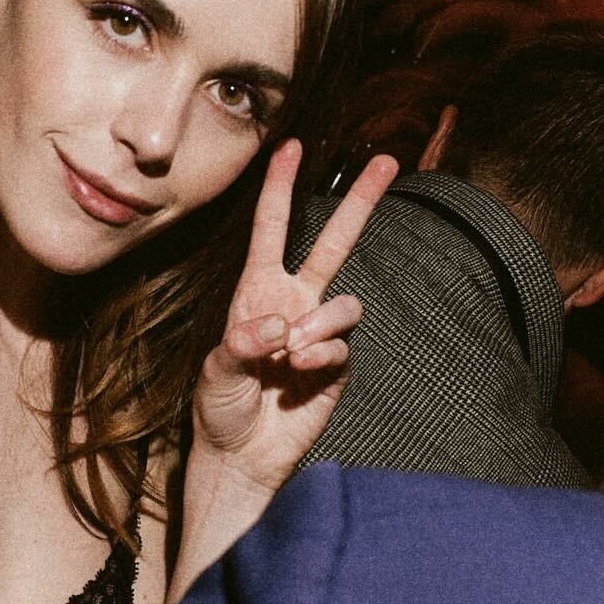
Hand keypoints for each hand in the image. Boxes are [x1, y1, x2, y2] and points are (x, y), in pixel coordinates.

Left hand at [190, 140, 398, 493]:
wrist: (241, 456)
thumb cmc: (220, 408)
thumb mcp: (215, 371)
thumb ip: (242, 343)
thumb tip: (279, 326)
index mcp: (257, 292)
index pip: (272, 229)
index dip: (280, 188)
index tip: (292, 147)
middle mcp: (293, 303)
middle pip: (334, 242)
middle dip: (361, 202)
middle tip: (388, 161)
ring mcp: (319, 333)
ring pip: (345, 302)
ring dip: (321, 324)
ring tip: (291, 353)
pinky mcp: (337, 365)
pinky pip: (342, 345)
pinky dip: (322, 354)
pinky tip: (299, 372)